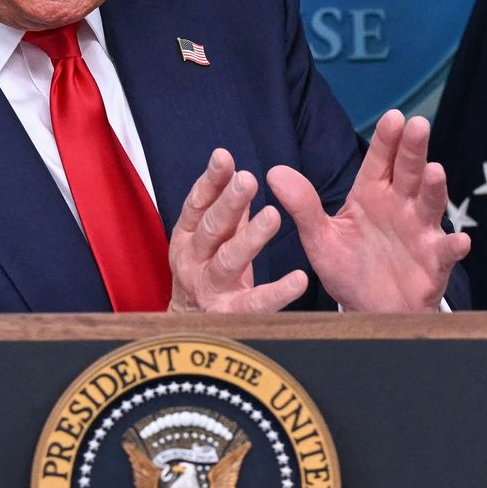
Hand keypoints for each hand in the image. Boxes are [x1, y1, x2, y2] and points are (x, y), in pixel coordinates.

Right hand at [168, 148, 309, 312]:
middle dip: (229, 203)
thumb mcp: (213, 240)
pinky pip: (256, 303)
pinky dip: (278, 292)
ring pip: (228, 260)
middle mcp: (193, 261)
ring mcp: (209, 289)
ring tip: (273, 216)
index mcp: (187, 238)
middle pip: (211, 228)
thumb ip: (229, 213)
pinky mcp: (230, 315)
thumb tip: (240, 174)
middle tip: (248, 179)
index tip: (224, 157)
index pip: (197, 204)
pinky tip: (299, 279)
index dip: (210, 181)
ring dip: (250, 238)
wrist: (189, 330)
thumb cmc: (207, 275)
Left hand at [269, 110, 468, 311]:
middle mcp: (400, 207)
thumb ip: (303, 206)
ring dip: (434, 189)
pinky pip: (445, 252)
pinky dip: (453, 246)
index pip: (380, 161)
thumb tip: (274, 172)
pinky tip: (459, 240)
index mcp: (372, 195)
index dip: (386, 140)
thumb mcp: (320, 238)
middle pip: (409, 172)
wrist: (368, 311)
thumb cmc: (348, 268)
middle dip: (414, 149)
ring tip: (435, 171)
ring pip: (430, 205)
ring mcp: (420, 232)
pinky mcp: (434, 263)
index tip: (393, 117)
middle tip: (418, 124)